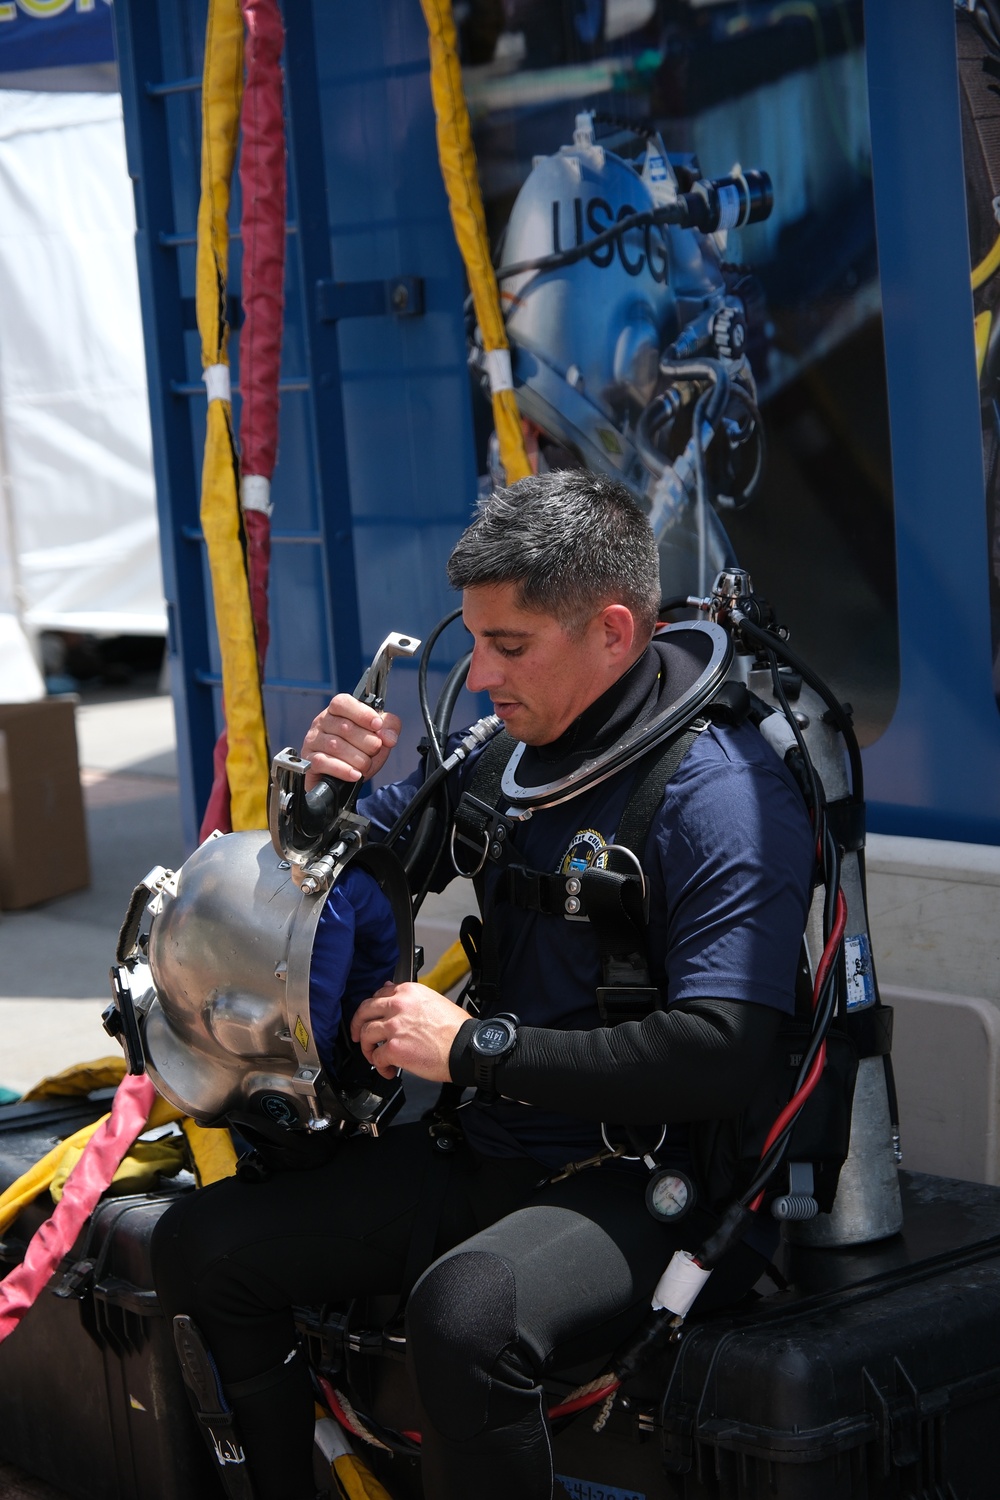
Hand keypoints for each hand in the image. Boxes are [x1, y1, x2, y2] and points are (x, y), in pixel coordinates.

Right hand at [300, 692, 400, 788]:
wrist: (345, 781)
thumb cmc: (360, 752)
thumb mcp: (379, 736)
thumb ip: (389, 727)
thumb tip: (388, 736)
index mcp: (337, 711)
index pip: (343, 703)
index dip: (362, 713)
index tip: (377, 725)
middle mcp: (321, 722)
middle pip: (344, 727)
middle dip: (367, 742)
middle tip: (375, 751)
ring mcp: (312, 741)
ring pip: (335, 746)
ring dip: (358, 758)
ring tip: (366, 765)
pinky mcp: (309, 761)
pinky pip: (324, 763)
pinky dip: (343, 770)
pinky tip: (355, 775)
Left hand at [350, 982, 467, 1080]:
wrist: (466, 1048)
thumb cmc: (456, 1029)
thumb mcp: (434, 1001)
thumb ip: (411, 999)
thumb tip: (394, 994)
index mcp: (408, 992)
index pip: (378, 994)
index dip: (372, 1009)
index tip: (371, 1017)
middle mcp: (398, 1006)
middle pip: (364, 1011)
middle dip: (357, 1025)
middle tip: (358, 1035)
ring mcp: (394, 1027)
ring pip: (365, 1034)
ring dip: (367, 1049)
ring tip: (375, 1057)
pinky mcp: (394, 1048)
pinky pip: (377, 1058)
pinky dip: (380, 1067)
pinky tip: (388, 1070)